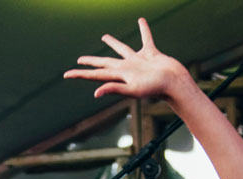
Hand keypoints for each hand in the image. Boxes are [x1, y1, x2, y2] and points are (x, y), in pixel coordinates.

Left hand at [64, 17, 187, 101]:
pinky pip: (145, 38)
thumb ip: (114, 88)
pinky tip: (141, 21)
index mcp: (120, 75)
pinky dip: (143, 30)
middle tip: (79, 61)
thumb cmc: (156, 88)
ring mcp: (138, 61)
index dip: (80, 74)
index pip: (96, 74)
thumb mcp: (134, 90)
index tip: (66, 74)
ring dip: (113, 43)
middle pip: (104, 63)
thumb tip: (96, 92)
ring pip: (122, 49)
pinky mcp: (151, 53)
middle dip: (91, 62)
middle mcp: (127, 68)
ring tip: (104, 37)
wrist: (175, 82)